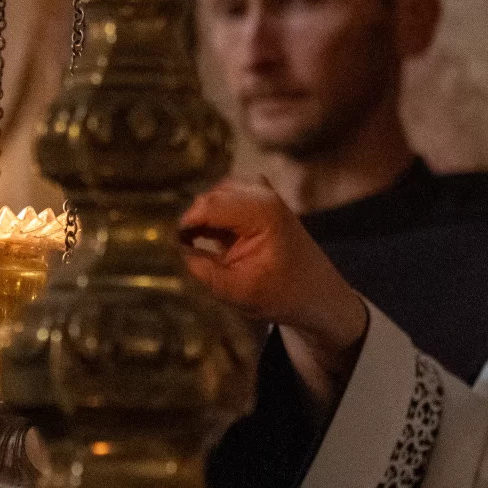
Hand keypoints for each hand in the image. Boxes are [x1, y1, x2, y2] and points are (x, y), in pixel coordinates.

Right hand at [180, 180, 368, 406]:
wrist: (318, 295)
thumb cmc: (282, 295)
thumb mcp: (235, 290)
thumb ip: (200, 269)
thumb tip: (169, 250)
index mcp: (261, 211)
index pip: (206, 205)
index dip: (183, 225)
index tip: (171, 247)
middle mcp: (262, 193)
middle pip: (209, 196)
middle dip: (193, 220)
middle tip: (182, 249)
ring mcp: (263, 193)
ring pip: (215, 194)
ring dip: (203, 217)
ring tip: (196, 244)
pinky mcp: (261, 200)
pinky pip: (226, 197)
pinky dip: (214, 215)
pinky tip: (211, 238)